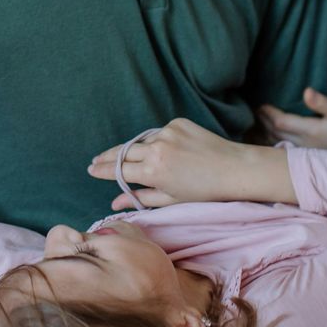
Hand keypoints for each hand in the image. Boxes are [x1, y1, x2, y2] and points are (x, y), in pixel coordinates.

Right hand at [87, 118, 289, 209]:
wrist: (235, 169)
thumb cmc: (205, 191)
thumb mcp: (170, 199)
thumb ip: (140, 199)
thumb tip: (114, 204)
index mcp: (152, 171)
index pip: (118, 170)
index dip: (102, 170)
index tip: (91, 169)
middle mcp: (156, 148)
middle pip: (123, 152)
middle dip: (107, 157)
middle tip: (95, 160)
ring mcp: (167, 132)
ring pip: (141, 141)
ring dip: (133, 150)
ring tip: (124, 157)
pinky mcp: (177, 122)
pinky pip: (159, 133)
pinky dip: (156, 141)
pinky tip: (162, 151)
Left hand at [256, 88, 326, 150]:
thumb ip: (323, 103)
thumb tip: (306, 91)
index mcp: (311, 131)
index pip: (281, 122)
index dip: (268, 113)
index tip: (260, 105)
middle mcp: (304, 145)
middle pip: (275, 133)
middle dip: (262, 122)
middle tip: (254, 112)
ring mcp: (305, 154)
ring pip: (276, 144)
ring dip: (263, 135)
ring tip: (254, 126)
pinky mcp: (307, 160)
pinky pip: (282, 152)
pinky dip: (271, 145)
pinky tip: (266, 142)